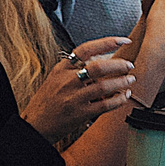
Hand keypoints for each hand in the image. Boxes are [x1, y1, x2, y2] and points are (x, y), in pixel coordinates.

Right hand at [19, 37, 135, 145]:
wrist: (34, 125)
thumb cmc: (46, 101)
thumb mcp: (55, 78)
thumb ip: (74, 68)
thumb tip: (101, 60)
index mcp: (61, 69)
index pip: (86, 49)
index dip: (107, 42)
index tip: (123, 40)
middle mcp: (67, 81)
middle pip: (99, 67)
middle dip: (119, 65)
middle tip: (130, 65)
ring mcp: (73, 98)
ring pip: (104, 86)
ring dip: (121, 82)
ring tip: (130, 80)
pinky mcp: (80, 114)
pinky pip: (104, 105)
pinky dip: (118, 100)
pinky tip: (124, 97)